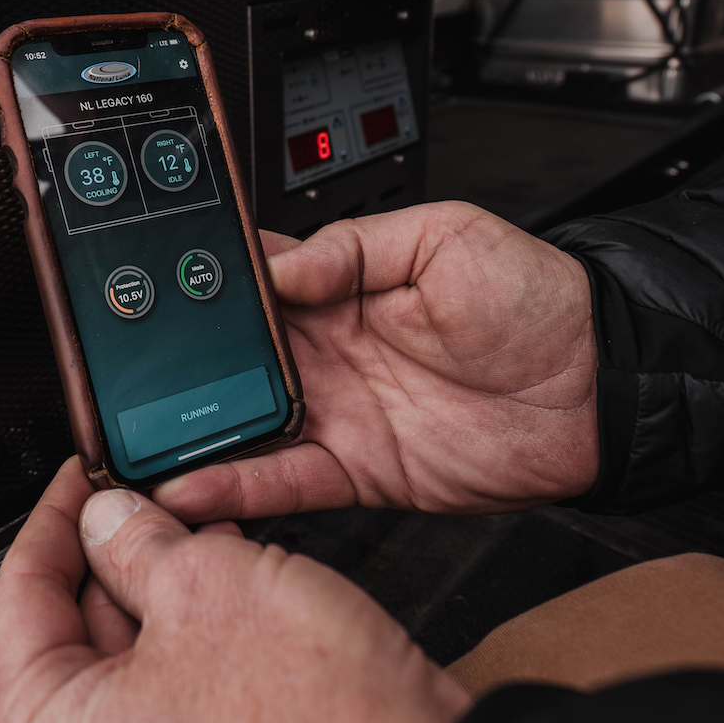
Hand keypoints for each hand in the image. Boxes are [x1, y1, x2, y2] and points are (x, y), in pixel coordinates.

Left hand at [0, 459, 468, 722]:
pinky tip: (230, 588)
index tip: (78, 479)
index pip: (14, 607)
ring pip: (125, 669)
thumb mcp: (208, 585)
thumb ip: (135, 541)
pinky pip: (171, 703)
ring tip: (201, 532)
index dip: (52, 522)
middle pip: (68, 640)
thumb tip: (108, 518)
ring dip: (160, 594)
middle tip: (143, 494)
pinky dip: (192, 643)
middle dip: (114, 556)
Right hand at [155, 201, 597, 521]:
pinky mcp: (359, 472)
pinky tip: (193, 484)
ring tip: (135, 439)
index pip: (255, 282)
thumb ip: (352, 247)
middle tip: (125, 371)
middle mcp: (331, 352)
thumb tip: (277, 266)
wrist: (598, 389)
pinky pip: (286, 482)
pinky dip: (237, 486)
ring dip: (192, 430)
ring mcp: (341, 414)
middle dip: (179, 364)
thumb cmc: (538, 302)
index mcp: (343, 287)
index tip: (154, 286)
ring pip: (245, 423)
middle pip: (233, 357)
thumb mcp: (443, 236)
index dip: (204, 284)